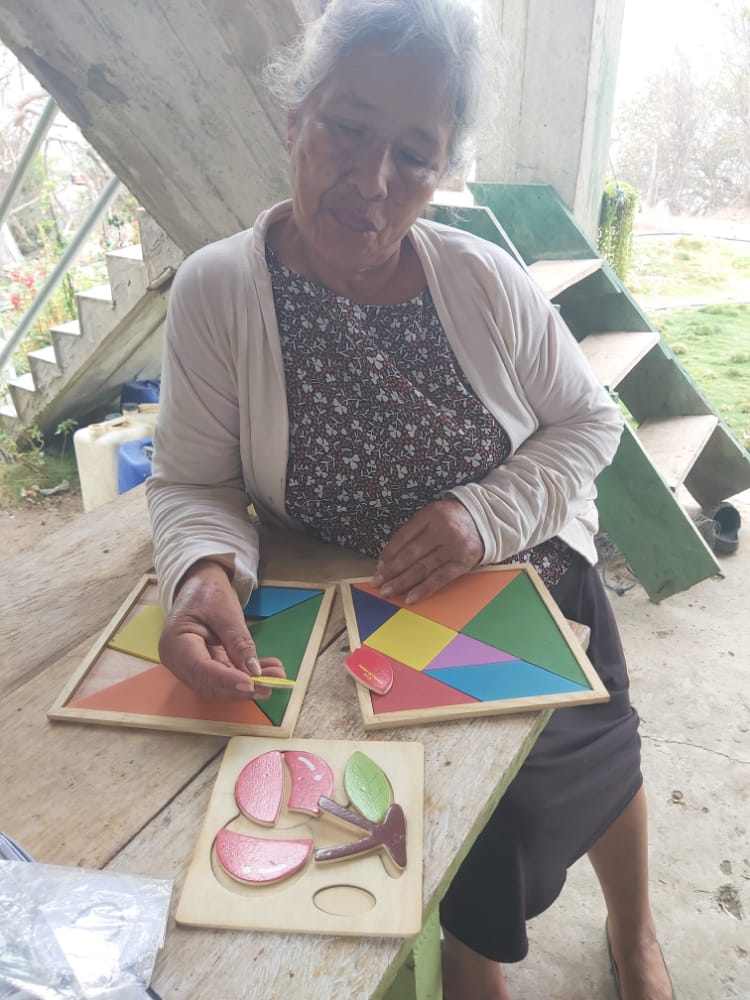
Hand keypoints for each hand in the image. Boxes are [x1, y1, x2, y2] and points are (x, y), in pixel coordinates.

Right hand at [158, 559, 285, 699]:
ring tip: (275, 677)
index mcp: (175, 643)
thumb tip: (253, 671)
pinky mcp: (205, 666)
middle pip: (209, 683)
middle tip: (269, 685)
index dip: (225, 680)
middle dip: (240, 688)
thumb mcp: (226, 613)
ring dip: (248, 684)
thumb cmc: (207, 593)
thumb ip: (239, 642)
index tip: (250, 684)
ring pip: (220, 684)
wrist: (200, 585)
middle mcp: (179, 661)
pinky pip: (226, 676)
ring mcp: (191, 666)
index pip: (199, 668)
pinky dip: (246, 675)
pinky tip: (267, 671)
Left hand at [373, 498, 483, 603]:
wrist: (484, 521)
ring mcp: (453, 549)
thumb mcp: (431, 516)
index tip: (379, 566)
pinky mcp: (462, 564)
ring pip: (423, 568)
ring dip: (402, 582)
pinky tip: (410, 598)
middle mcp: (442, 531)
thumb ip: (412, 532)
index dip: (389, 552)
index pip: (404, 536)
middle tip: (378, 582)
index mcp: (431, 515)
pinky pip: (439, 579)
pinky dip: (424, 590)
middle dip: (392, 570)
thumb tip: (389, 557)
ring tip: (388, 591)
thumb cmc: (451, 520)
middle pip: (411, 553)